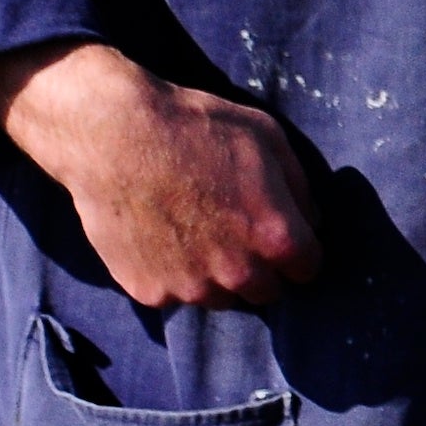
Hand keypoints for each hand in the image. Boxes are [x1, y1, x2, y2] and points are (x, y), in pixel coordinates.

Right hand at [0, 42, 321, 311]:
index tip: (281, 233)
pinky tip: (161, 234)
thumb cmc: (196, 127)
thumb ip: (298, 188)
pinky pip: (176, 294)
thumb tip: (310, 222)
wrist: (115, 135)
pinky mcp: (150, 293)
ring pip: (221, 298)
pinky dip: (174, 273)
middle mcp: (237, 273)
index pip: (308, 269)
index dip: (298, 248)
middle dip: (260, 266)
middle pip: (266, 292)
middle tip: (235, 230)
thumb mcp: (266, 137)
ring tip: (195, 229)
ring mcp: (191, 288)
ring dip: (217, 275)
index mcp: (274, 235)